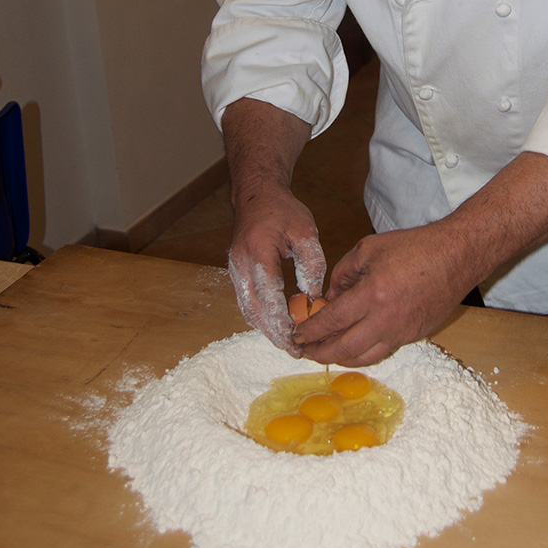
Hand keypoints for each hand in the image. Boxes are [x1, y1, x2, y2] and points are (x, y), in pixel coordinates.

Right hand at [228, 183, 326, 354]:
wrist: (256, 196)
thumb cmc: (282, 211)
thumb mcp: (305, 231)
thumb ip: (311, 264)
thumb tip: (313, 297)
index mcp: (258, 251)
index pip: (268, 294)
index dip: (280, 320)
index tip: (296, 339)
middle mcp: (240, 264)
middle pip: (254, 309)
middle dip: (273, 333)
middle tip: (294, 351)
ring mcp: (234, 270)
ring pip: (248, 309)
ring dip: (266, 329)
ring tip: (289, 344)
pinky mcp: (236, 274)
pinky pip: (247, 302)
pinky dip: (261, 317)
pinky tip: (278, 326)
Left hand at [291, 221, 477, 365]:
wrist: (456, 256)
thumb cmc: (414, 247)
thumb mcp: (369, 248)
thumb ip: (343, 273)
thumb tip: (330, 298)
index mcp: (372, 294)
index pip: (332, 322)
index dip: (310, 331)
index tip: (296, 335)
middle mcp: (386, 320)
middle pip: (344, 348)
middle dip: (320, 353)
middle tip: (304, 351)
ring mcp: (401, 332)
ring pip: (364, 357)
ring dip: (340, 358)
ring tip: (326, 353)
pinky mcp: (414, 336)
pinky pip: (382, 351)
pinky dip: (362, 352)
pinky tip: (353, 346)